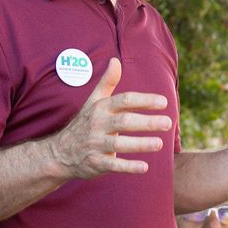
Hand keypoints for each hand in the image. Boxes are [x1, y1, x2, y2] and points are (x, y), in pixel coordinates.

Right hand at [48, 58, 172, 177]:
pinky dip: (128, 167)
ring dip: (140, 144)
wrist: (59, 152)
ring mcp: (95, 144)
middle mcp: (97, 125)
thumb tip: (115, 60)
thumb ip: (107, 82)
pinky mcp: (95, 163)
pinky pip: (113, 165)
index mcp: (101, 108)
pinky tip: (145, 167)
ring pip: (119, 144)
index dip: (144, 100)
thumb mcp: (93, 101)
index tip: (164, 102)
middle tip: (168, 123)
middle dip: (147, 122)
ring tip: (160, 144)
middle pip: (124, 121)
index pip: (124, 101)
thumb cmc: (84, 123)